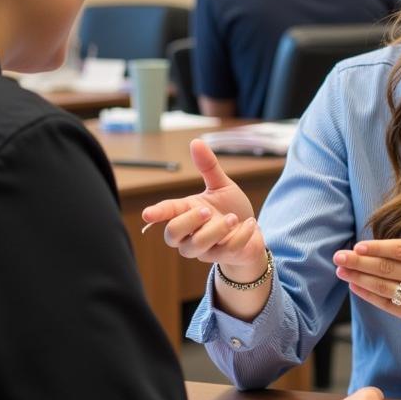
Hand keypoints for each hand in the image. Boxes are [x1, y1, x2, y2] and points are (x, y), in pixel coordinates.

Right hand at [141, 139, 267, 276]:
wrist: (252, 234)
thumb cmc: (231, 209)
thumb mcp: (221, 186)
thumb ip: (208, 167)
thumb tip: (195, 142)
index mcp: (186, 212)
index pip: (167, 213)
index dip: (157, 213)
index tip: (148, 214)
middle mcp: (189, 234)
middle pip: (172, 235)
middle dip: (188, 222)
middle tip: (206, 211)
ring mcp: (204, 250)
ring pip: (197, 245)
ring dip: (217, 230)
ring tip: (234, 218)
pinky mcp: (222, 258)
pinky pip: (226, 249)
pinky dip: (241, 235)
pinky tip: (250, 224)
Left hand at [332, 182, 400, 340]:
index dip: (378, 248)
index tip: (357, 246)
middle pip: (391, 270)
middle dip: (360, 263)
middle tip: (338, 257)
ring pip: (387, 289)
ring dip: (360, 280)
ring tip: (341, 271)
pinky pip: (390, 307)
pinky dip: (370, 297)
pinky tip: (355, 286)